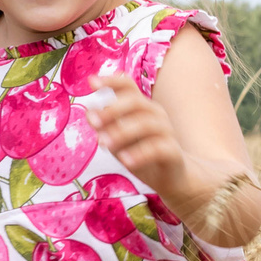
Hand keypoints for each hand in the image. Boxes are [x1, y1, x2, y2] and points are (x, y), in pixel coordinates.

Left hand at [86, 72, 189, 196]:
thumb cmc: (141, 155)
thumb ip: (104, 127)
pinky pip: (156, 148)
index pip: (128, 86)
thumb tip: (88, 112)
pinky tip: (125, 162)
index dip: (111, 81)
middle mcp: (155, 114)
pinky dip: (140, 154)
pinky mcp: (172, 151)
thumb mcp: (117, 141)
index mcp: (141, 107)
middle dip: (113, 110)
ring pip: (145, 124)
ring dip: (122, 133)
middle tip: (94, 122)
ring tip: (103, 144)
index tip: (91, 82)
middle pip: (136, 102)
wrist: (170, 178)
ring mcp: (166, 131)